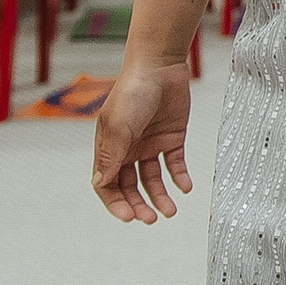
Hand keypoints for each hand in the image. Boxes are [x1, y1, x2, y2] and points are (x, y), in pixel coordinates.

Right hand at [91, 59, 194, 222]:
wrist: (160, 65)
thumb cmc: (133, 91)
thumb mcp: (119, 125)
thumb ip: (111, 156)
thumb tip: (100, 185)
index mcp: (109, 148)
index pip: (108, 184)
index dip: (115, 203)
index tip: (128, 216)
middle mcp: (128, 149)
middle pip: (130, 186)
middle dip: (139, 204)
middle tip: (150, 219)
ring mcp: (150, 144)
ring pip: (153, 179)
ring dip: (160, 197)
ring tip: (170, 211)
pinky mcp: (172, 137)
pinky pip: (175, 164)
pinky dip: (180, 178)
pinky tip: (185, 188)